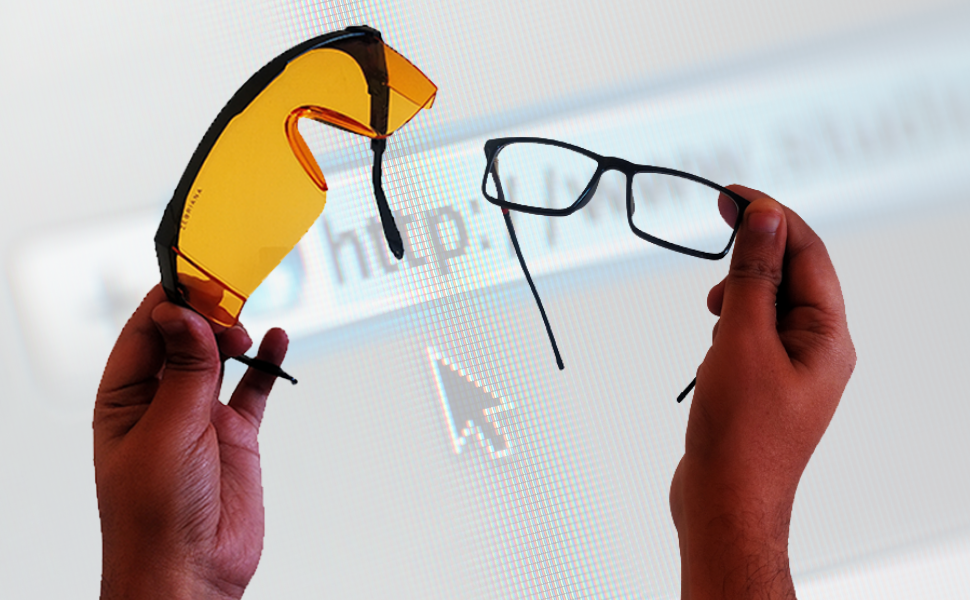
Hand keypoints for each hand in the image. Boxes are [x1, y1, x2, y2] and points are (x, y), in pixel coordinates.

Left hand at [94, 285, 288, 599]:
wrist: (190, 572)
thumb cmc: (152, 519)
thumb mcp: (165, 432)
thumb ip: (183, 371)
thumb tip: (182, 315)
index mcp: (125, 398)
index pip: (146, 332)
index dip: (171, 302)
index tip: (199, 278)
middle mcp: (162, 401)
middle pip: (186, 338)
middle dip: (207, 314)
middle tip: (231, 300)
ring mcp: (201, 416)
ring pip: (220, 357)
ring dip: (235, 334)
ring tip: (247, 326)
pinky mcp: (235, 434)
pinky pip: (254, 388)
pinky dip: (267, 364)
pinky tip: (276, 343)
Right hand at [670, 186, 855, 598]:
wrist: (724, 503)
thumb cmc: (740, 434)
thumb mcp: (742, 340)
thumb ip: (754, 275)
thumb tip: (767, 218)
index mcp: (827, 337)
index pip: (807, 252)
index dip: (771, 215)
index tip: (732, 194)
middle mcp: (817, 351)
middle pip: (791, 275)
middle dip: (753, 253)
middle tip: (718, 228)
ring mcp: (790, 371)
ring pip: (768, 306)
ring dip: (738, 293)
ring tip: (714, 313)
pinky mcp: (763, 386)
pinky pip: (751, 335)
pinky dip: (729, 325)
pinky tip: (712, 344)